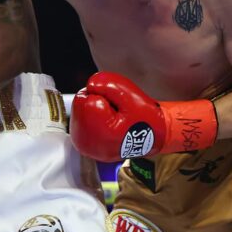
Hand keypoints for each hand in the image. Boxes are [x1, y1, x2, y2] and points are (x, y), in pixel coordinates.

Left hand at [70, 72, 216, 161]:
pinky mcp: (83, 147)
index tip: (117, 106)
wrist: (153, 136)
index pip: (86, 99)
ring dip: (92, 110)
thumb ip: (109, 85)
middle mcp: (88, 144)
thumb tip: (90, 83)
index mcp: (101, 133)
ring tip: (111, 117)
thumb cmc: (145, 118)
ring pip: (78, 112)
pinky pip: (79, 121)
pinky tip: (104, 122)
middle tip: (115, 112)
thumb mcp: (130, 96)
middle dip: (96, 101)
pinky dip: (89, 118)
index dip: (103, 96)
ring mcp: (84, 147)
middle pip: (79, 105)